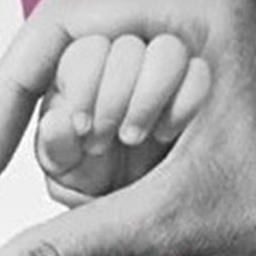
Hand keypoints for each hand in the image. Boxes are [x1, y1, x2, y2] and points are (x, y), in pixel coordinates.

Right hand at [0, 0, 255, 255]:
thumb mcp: (173, 221)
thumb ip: (61, 254)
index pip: (60, 21)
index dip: (9, 95)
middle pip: (78, 49)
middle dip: (74, 131)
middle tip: (106, 184)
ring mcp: (222, 6)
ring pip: (101, 63)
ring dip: (100, 136)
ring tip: (145, 180)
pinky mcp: (223, 34)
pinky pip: (134, 70)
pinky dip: (128, 129)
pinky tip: (159, 166)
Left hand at [35, 31, 211, 200]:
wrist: (149, 210)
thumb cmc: (101, 185)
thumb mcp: (69, 172)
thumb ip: (55, 148)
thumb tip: (55, 122)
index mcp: (81, 74)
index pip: (83, 51)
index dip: (83, 87)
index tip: (82, 128)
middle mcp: (123, 64)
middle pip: (126, 45)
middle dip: (115, 96)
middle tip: (110, 139)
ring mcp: (164, 73)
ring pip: (168, 49)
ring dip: (151, 95)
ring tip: (136, 137)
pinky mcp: (198, 87)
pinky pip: (201, 72)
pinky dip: (185, 103)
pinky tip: (166, 133)